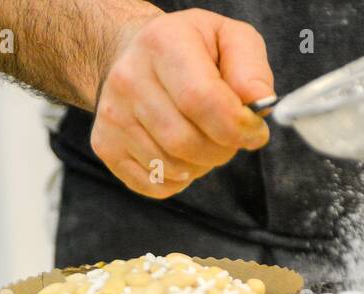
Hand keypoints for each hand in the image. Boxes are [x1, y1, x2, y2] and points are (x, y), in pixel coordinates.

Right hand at [92, 9, 274, 198]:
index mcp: (162, 43)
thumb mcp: (229, 39)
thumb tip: (258, 104)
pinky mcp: (105, 145)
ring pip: (171, 168)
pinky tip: (182, 154)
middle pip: (186, 141)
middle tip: (231, 138)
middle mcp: (129, 79)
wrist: (133, 56)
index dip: (236, 126)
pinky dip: (179, 180)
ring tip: (204, 140)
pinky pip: (154, 185)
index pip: (201, 99)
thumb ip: (251, 68)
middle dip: (222, 150)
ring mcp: (112, 116)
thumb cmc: (190, 50)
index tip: (255, 132)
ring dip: (201, 165)